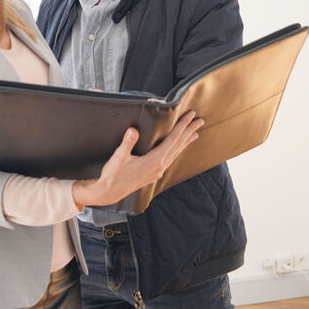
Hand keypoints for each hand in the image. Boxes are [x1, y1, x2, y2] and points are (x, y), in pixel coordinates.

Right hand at [72, 111, 203, 207]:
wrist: (109, 192)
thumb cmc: (113, 175)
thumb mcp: (119, 156)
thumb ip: (128, 142)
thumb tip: (133, 130)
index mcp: (154, 160)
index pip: (173, 139)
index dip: (182, 126)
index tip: (190, 116)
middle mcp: (159, 166)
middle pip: (178, 145)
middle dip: (189, 132)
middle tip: (200, 121)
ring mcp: (158, 171)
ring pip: (176, 153)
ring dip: (185, 141)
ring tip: (194, 133)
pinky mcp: (154, 174)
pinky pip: (170, 159)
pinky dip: (177, 150)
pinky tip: (178, 149)